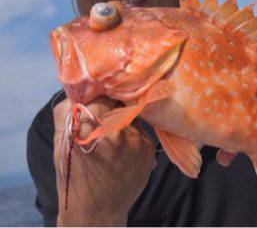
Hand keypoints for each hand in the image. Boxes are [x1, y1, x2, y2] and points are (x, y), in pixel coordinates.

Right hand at [53, 97, 155, 225]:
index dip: (100, 96)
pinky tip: (124, 151)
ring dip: (126, 121)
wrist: (96, 212)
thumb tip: (81, 88)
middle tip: (108, 117)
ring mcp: (138, 142)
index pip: (103, 94)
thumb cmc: (73, 174)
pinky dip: (134, 137)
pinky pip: (143, 133)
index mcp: (91, 127)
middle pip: (121, 103)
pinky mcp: (150, 152)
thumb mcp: (61, 140)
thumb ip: (68, 109)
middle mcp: (118, 132)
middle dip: (115, 106)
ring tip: (115, 139)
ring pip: (134, 117)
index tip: (98, 102)